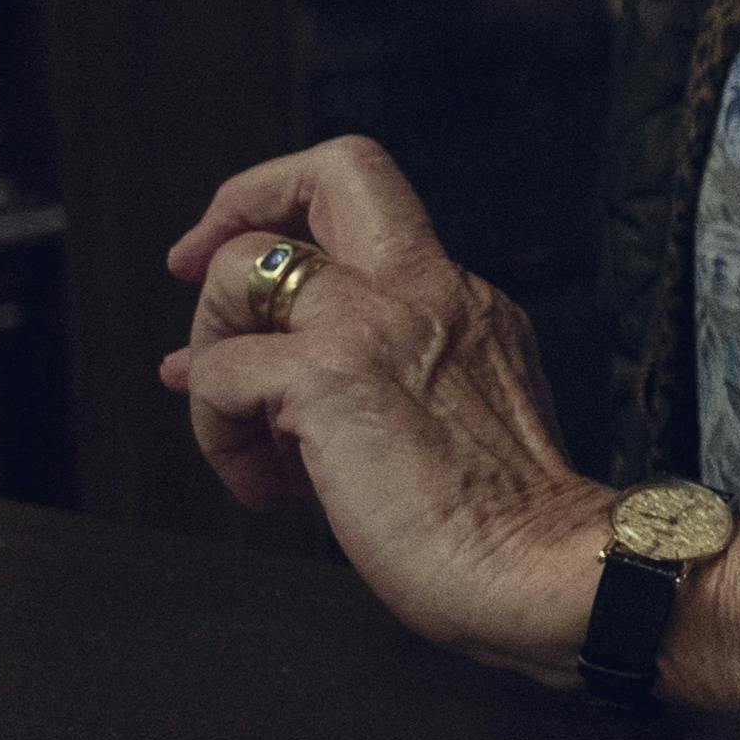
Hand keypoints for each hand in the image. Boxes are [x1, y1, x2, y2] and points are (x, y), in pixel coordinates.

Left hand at [160, 137, 618, 677]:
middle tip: (194, 271)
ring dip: (211, 353)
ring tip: (248, 441)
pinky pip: (215, 375)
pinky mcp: (328, 377)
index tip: (255, 273)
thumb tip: (232, 377)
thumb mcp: (452, 422)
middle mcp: (428, 291)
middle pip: (332, 171)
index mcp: (464, 302)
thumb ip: (364, 383)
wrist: (545, 568)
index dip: (296, 215)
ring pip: (241, 269)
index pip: (373, 207)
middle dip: (242, 206)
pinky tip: (271, 490)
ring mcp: (378, 324)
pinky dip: (217, 434)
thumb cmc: (504, 527)